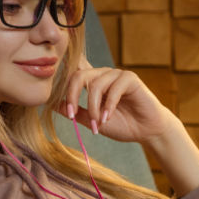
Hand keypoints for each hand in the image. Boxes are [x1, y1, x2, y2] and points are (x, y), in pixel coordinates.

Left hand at [57, 56, 177, 145]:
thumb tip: (52, 105)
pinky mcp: (130, 79)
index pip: (75, 68)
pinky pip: (113, 89)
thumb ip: (75, 111)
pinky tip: (108, 118)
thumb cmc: (121, 124)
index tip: (52, 76)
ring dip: (93, 108)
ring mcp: (116, 75)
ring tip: (98, 124)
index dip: (62, 67)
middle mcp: (103, 74)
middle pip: (78, 75)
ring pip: (95, 85)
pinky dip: (108, 106)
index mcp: (93, 81)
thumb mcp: (92, 120)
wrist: (146, 131)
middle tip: (71, 116)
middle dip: (71, 96)